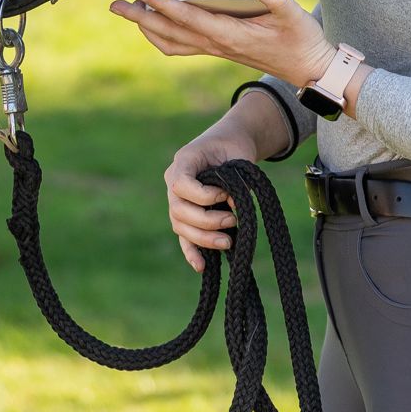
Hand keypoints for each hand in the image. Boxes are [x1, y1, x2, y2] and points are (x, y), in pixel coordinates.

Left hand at [109, 0, 333, 89]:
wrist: (310, 70)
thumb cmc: (303, 42)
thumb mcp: (295, 15)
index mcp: (231, 36)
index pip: (189, 20)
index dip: (163, 6)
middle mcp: (218, 45)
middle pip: (169, 34)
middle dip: (140, 19)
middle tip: (115, 4)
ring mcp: (217, 50)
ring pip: (172, 43)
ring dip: (147, 28)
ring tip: (129, 11)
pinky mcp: (221, 49)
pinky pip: (183, 45)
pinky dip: (163, 35)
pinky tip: (159, 22)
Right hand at [164, 126, 260, 273]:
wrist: (229, 144)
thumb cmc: (232, 147)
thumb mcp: (237, 155)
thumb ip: (236, 179)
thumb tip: (235, 206)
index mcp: (183, 161)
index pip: (181, 184)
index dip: (203, 195)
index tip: (226, 195)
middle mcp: (173, 183)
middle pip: (179, 210)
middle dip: (207, 221)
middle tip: (232, 221)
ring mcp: (176, 201)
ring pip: (180, 226)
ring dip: (203, 238)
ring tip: (228, 242)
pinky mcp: (185, 216)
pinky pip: (184, 237)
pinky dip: (192, 252)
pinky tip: (201, 266)